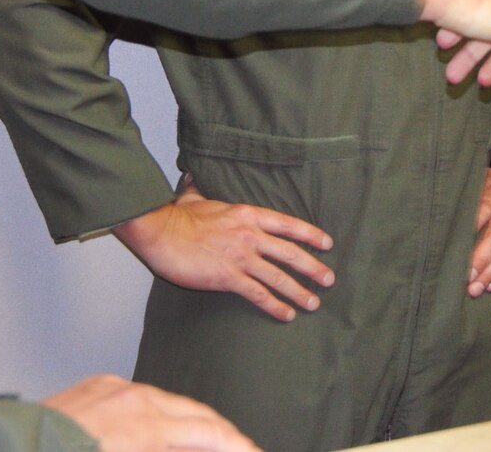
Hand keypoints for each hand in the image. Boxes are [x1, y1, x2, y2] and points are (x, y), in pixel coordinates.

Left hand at [43, 374, 260, 450]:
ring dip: (194, 423)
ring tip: (207, 444)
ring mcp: (118, 387)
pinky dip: (160, 412)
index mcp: (147, 430)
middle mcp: (139, 401)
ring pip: (173, 403)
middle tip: (244, 449)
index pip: (212, 435)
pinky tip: (163, 429)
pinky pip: (142, 394)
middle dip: (227, 436)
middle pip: (201, 416)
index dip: (241, 447)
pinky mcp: (98, 383)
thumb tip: (202, 448)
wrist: (10, 448)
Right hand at [112, 176, 333, 321]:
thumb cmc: (176, 217)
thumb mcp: (194, 197)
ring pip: (279, 277)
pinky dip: (274, 305)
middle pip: (291, 253)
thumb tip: (191, 177)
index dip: (310, 235)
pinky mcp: (228, 277)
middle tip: (329, 280)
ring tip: (313, 303)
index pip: (287, 225)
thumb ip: (200, 190)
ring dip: (299, 292)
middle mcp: (250, 235)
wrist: (161, 233)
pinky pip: (258, 294)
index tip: (327, 243)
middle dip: (313, 268)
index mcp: (248, 214)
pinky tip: (286, 315)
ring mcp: (241, 257)